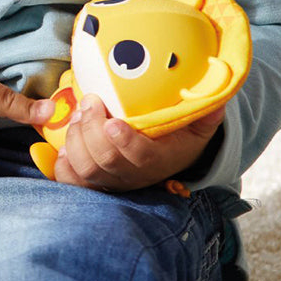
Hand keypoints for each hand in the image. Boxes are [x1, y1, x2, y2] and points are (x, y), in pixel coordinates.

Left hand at [53, 94, 224, 192]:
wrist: (169, 157)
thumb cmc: (181, 134)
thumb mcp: (200, 123)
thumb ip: (208, 110)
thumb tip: (217, 99)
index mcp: (160, 159)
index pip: (141, 156)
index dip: (125, 141)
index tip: (112, 121)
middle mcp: (134, 175)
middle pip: (106, 160)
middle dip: (91, 130)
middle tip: (89, 102)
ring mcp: (113, 181)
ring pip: (86, 170)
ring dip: (76, 140)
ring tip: (79, 113)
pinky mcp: (96, 181)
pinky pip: (72, 180)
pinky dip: (63, 163)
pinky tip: (65, 141)